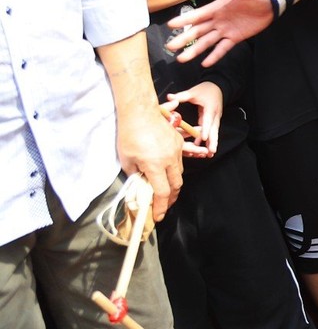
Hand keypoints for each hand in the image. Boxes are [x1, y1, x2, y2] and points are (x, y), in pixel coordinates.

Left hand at [117, 103, 182, 220]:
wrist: (140, 112)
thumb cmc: (129, 135)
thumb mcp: (126, 160)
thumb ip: (135, 175)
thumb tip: (141, 185)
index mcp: (155, 165)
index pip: (162, 192)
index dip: (160, 207)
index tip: (157, 216)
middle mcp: (170, 159)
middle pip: (176, 185)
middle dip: (170, 199)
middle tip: (162, 206)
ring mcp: (176, 150)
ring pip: (180, 173)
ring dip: (173, 184)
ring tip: (164, 190)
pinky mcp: (178, 143)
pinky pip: (179, 161)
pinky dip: (173, 170)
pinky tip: (165, 170)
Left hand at [162, 82, 223, 156]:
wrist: (218, 87)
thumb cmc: (206, 89)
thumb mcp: (194, 92)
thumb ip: (182, 96)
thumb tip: (169, 97)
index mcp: (210, 107)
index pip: (208, 120)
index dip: (205, 129)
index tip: (203, 138)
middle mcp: (215, 115)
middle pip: (214, 130)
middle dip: (213, 141)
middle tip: (211, 151)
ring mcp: (216, 118)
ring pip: (214, 132)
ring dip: (212, 143)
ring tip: (210, 154)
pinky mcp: (214, 121)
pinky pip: (211, 132)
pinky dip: (209, 140)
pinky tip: (205, 149)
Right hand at [168, 0, 274, 66]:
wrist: (271, 3)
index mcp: (217, 8)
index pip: (198, 15)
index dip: (185, 19)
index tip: (171, 25)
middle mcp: (218, 20)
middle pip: (198, 31)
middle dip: (184, 38)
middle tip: (170, 46)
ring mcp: (225, 30)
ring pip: (207, 42)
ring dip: (194, 50)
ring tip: (181, 59)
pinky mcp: (235, 37)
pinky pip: (223, 48)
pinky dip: (214, 56)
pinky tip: (205, 63)